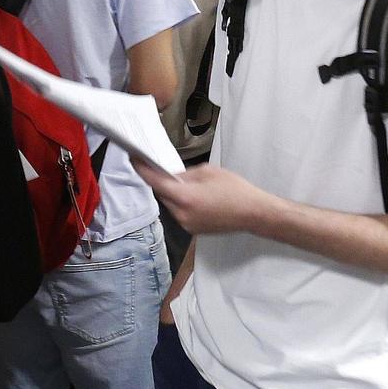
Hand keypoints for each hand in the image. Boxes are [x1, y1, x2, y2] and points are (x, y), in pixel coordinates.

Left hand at [133, 158, 279, 236]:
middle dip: (161, 182)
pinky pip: (180, 212)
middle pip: (162, 195)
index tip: (134, 158)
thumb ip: (185, 174)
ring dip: (173, 193)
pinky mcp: (193, 229)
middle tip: (163, 167)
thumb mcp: (208, 172)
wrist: (253, 213)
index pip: (155, 182)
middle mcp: (181, 214)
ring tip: (187, 183)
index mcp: (184, 197)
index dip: (142, 169)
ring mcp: (187, 224)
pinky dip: (182, 203)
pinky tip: (194, 196)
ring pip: (171, 204)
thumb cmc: (235, 190)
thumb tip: (171, 176)